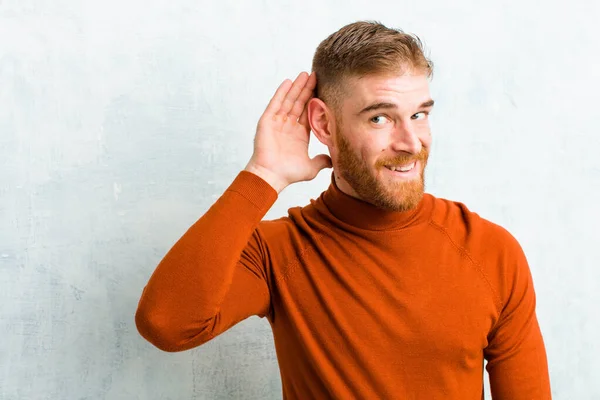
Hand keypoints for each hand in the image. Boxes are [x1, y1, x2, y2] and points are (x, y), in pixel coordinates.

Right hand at [245, 72, 331, 192]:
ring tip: (305, 74)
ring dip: (296, 87)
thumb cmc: (288, 173)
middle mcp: (288, 127)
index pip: (309, 113)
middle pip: (299, 103)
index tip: (323, 89)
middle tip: (315, 75)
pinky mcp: (267, 121)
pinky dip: (281, 93)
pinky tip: (288, 82)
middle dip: (307, 89)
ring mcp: (277, 123)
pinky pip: (275, 104)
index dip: (315, 101)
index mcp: (299, 135)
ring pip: (289, 101)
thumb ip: (322, 161)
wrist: (271, 176)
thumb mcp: (311, 167)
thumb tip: (333, 160)